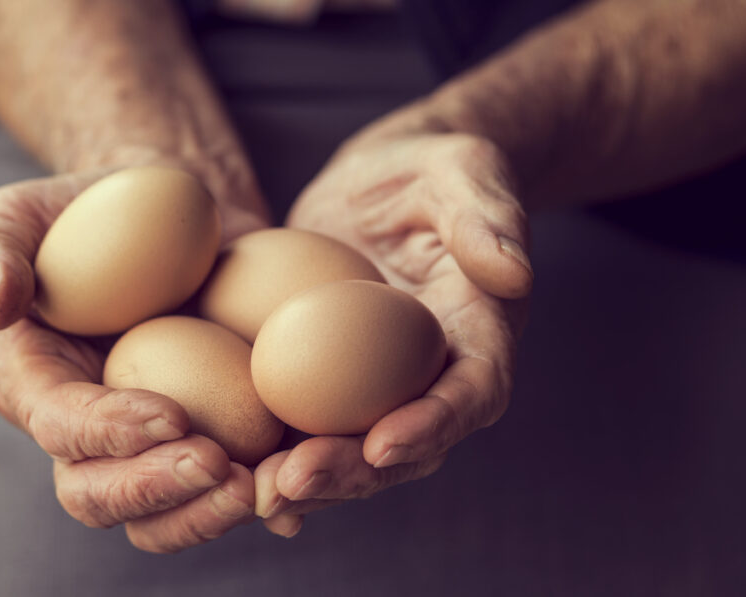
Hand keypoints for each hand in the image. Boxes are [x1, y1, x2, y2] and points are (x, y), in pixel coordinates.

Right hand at [0, 168, 267, 551]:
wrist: (175, 211)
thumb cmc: (91, 207)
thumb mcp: (24, 210)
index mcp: (35, 384)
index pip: (59, 426)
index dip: (107, 433)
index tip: (171, 415)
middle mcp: (84, 432)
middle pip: (100, 496)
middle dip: (156, 492)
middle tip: (220, 466)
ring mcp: (147, 444)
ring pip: (162, 515)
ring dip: (209, 514)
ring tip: (265, 487)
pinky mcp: (207, 436)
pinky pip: (224, 489)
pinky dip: (260, 500)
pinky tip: (295, 493)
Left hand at [254, 133, 532, 536]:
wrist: (382, 181)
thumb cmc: (432, 169)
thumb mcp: (464, 171)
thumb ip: (488, 216)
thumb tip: (513, 273)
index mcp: (478, 335)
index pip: (472, 393)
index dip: (433, 425)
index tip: (383, 443)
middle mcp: (432, 376)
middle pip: (405, 444)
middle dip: (353, 473)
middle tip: (293, 481)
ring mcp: (378, 386)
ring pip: (352, 452)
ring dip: (308, 480)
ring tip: (253, 492)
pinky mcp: (328, 380)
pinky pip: (307, 427)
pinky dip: (275, 456)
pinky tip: (232, 475)